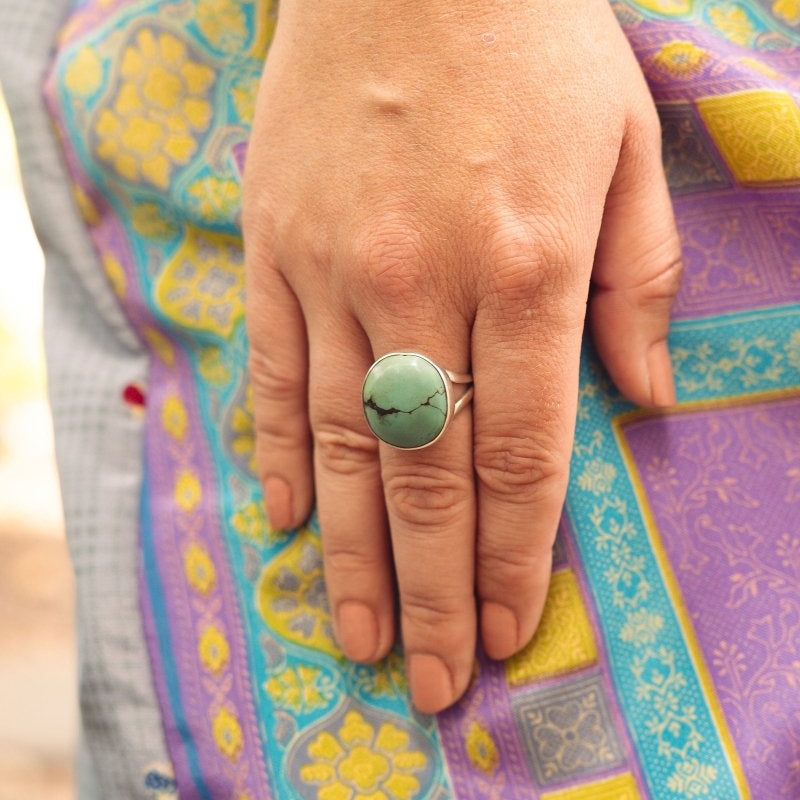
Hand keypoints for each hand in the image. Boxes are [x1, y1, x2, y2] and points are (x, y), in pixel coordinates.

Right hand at [243, 0, 680, 712]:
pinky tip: (291, 522)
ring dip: (352, 552)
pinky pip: (276, 373)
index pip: (521, 449)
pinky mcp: (275, 250)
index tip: (506, 628)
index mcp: (526, 265)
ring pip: (343, 444)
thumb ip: (635, 283)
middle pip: (428, 472)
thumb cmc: (531, 43)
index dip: (515, 553)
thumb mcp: (624, 145)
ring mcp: (335, 270)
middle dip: (431, 588)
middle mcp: (421, 283)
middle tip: (426, 676)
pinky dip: (281, 455)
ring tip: (355, 635)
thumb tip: (644, 401)